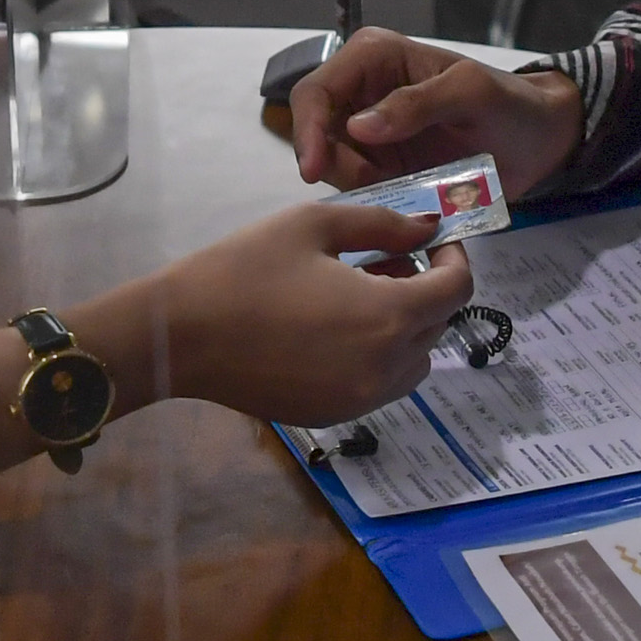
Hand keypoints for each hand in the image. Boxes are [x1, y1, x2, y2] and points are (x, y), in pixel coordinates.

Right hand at [125, 198, 474, 430]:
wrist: (182, 336)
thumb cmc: (245, 269)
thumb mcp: (314, 225)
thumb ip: (383, 224)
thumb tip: (429, 228)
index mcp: (387, 315)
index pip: (457, 290)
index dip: (454, 259)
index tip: (433, 242)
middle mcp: (385, 367)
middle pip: (438, 326)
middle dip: (427, 289)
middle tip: (389, 261)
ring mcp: (360, 399)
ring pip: (415, 363)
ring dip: (406, 328)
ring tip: (361, 297)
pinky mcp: (335, 415)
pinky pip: (381, 385)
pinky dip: (378, 357)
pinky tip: (335, 330)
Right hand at [287, 29, 587, 195]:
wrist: (539, 142)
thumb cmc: (510, 105)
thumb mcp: (471, 94)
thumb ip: (418, 103)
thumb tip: (357, 127)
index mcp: (374, 58)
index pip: (317, 90)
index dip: (307, 129)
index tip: (317, 170)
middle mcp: (361, 91)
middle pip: (314, 131)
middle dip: (330, 164)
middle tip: (368, 191)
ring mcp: (369, 132)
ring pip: (331, 164)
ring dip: (354, 187)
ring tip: (401, 192)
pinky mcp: (382, 165)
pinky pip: (356, 187)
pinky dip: (370, 201)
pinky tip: (401, 204)